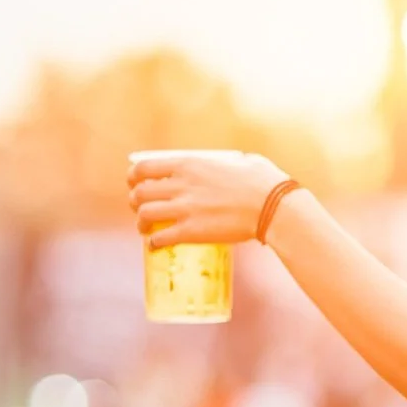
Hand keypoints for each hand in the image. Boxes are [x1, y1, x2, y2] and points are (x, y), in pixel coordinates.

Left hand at [127, 150, 288, 246]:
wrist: (273, 207)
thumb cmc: (264, 182)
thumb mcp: (241, 161)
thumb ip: (226, 162)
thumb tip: (235, 163)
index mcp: (188, 165)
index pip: (144, 167)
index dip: (133, 177)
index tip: (135, 184)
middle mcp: (181, 185)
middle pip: (139, 192)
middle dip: (135, 201)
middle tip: (141, 208)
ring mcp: (185, 209)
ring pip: (144, 214)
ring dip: (141, 223)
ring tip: (146, 228)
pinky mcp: (192, 231)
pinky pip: (159, 238)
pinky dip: (153, 242)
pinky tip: (156, 245)